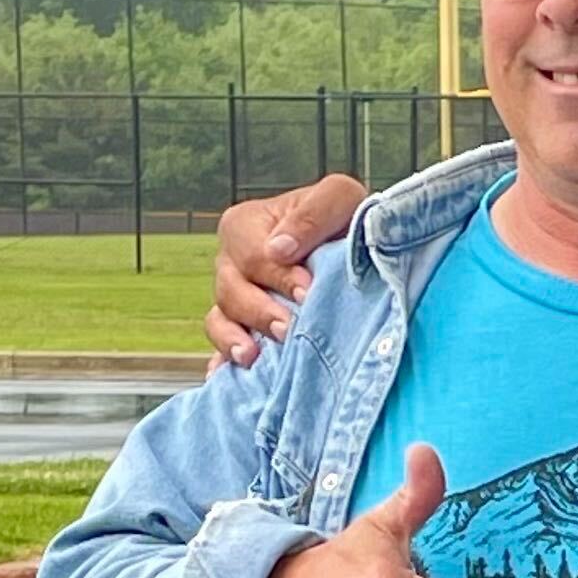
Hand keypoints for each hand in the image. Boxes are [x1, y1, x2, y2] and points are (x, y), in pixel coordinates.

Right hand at [206, 172, 365, 368]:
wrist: (358, 251)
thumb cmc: (345, 219)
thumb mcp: (339, 198)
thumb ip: (312, 214)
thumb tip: (280, 249)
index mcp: (246, 225)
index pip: (252, 255)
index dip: (278, 275)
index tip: (307, 292)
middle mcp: (232, 263)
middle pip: (230, 290)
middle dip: (260, 311)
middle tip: (288, 328)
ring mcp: (232, 299)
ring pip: (219, 320)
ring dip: (234, 340)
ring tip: (252, 357)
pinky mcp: (240, 330)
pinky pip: (219, 348)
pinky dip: (220, 363)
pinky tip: (224, 379)